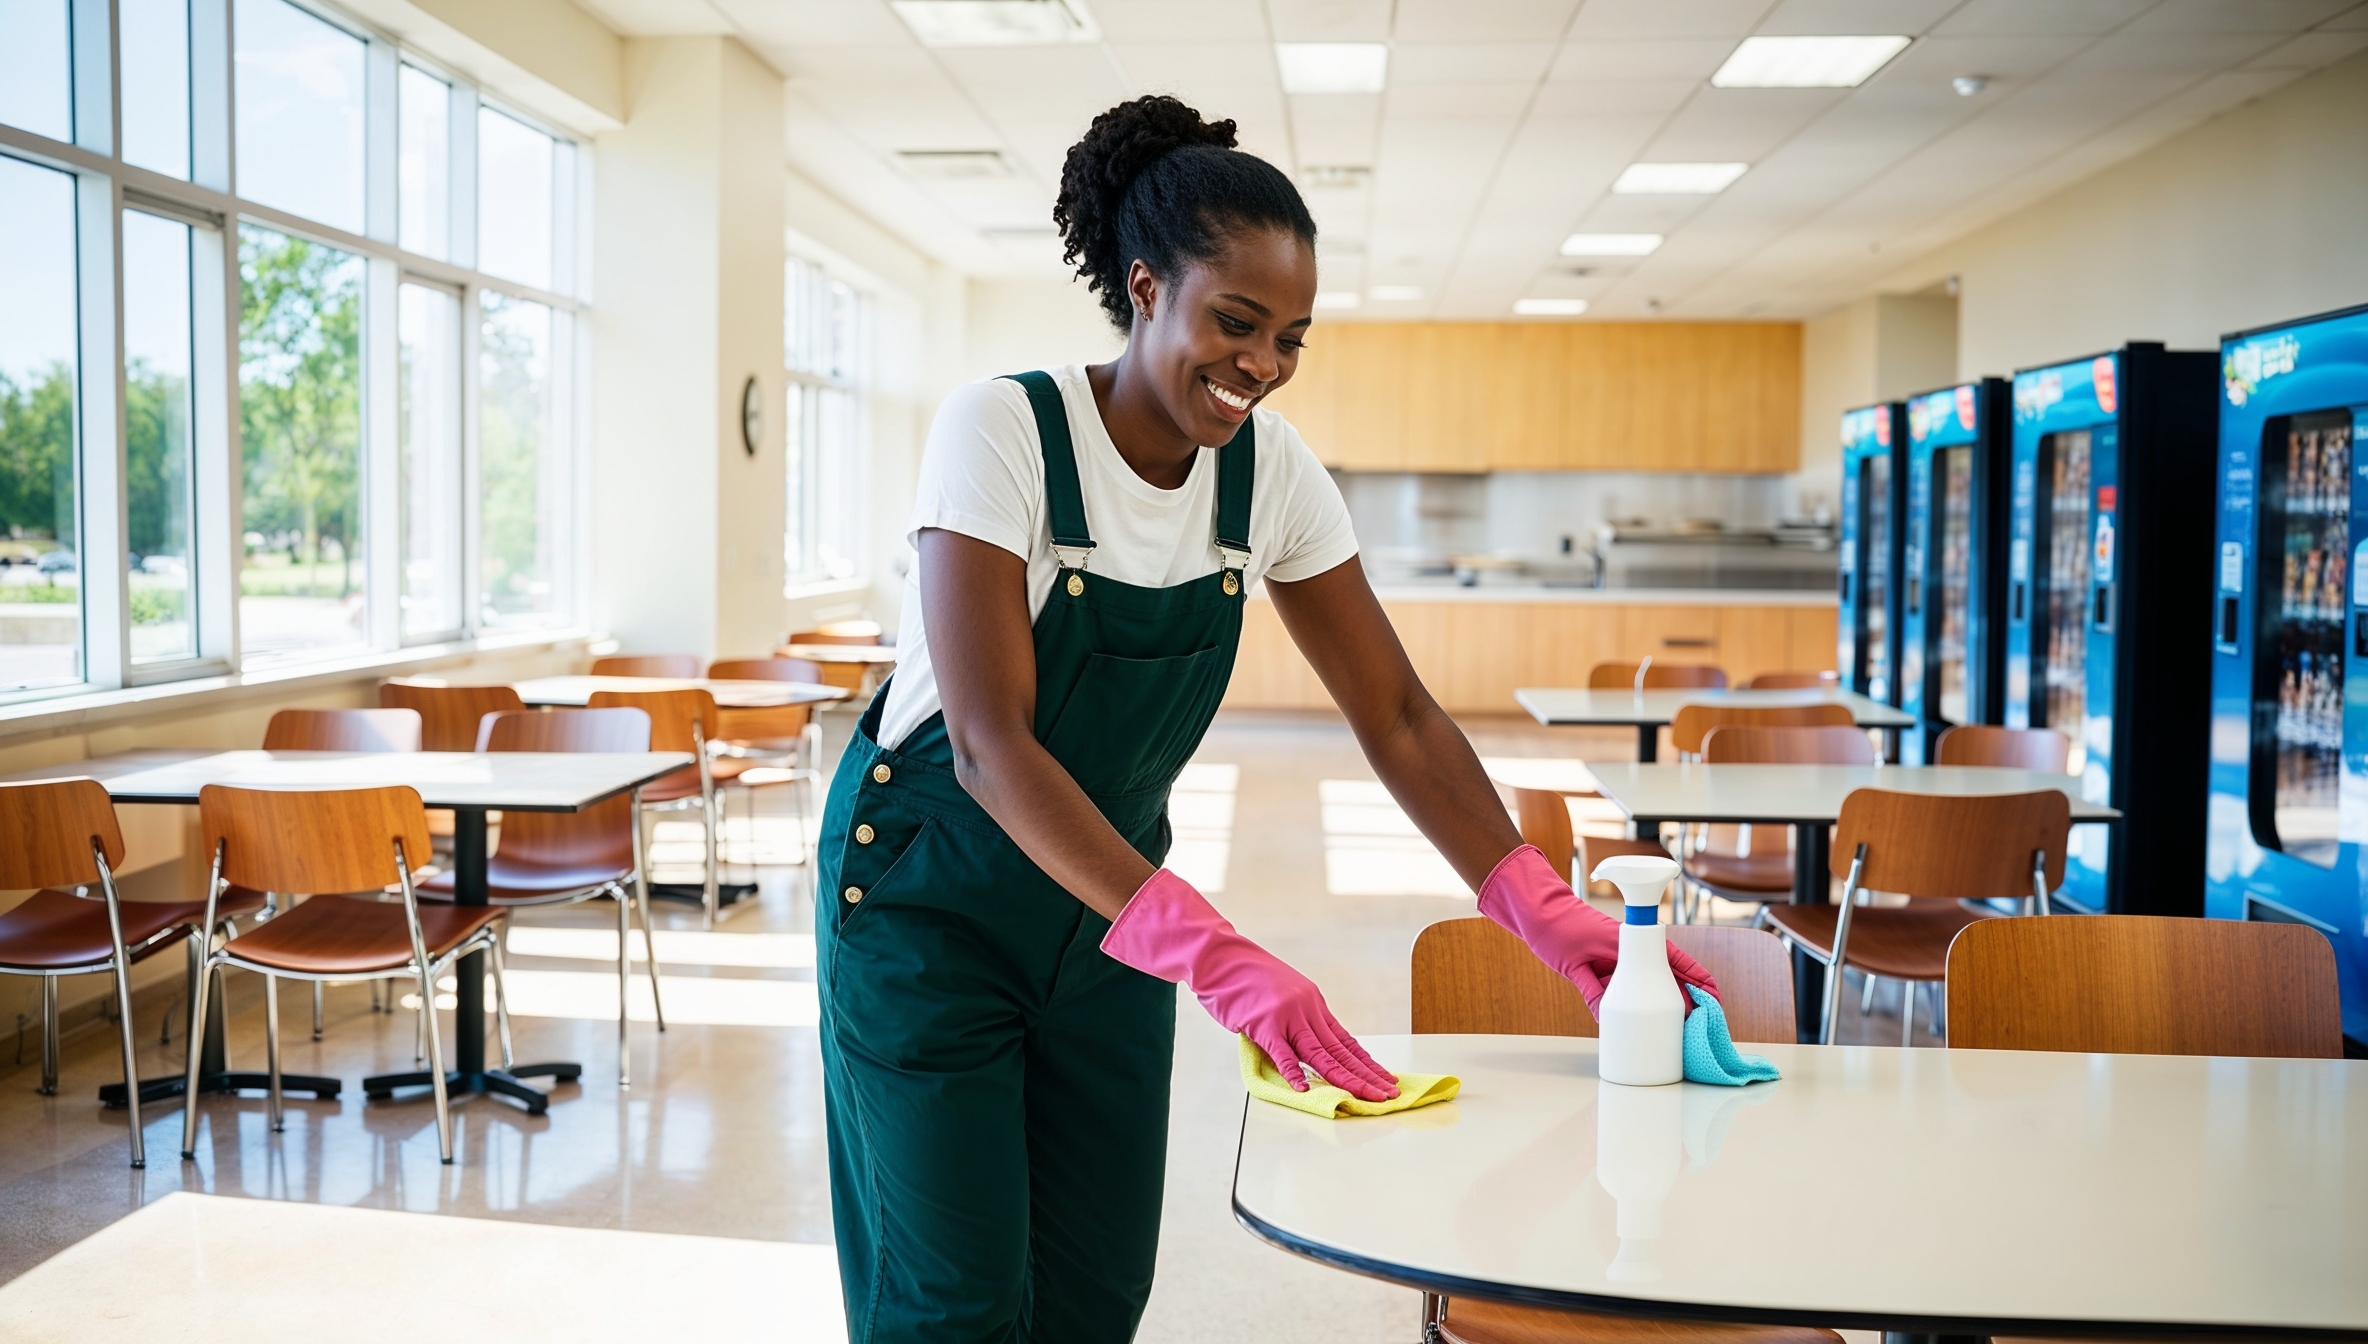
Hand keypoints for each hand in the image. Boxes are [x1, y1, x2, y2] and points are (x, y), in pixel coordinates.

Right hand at [1102, 870, 1398, 1100]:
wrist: (1219, 956)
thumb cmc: (1244, 977)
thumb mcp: (1281, 995)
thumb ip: (1295, 1020)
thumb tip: (1305, 1047)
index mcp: (1313, 1004)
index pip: (1346, 1040)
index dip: (1367, 1062)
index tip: (1385, 1079)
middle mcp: (1306, 1010)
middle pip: (1341, 1051)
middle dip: (1366, 1076)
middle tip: (1388, 1095)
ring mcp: (1286, 1016)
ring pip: (1321, 1054)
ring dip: (1344, 1079)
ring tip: (1363, 1097)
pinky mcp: (1263, 1024)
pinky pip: (1282, 1053)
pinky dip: (1294, 1072)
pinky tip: (1305, 1088)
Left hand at [1477, 846, 1718, 1015]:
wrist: (1537, 914)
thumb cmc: (1558, 929)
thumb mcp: (1573, 963)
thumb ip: (1590, 991)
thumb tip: (1606, 1019)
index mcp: (1632, 941)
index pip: (1678, 961)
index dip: (1700, 980)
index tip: (1714, 1001)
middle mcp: (1632, 950)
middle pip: (1671, 977)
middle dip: (1690, 1000)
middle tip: (1701, 1026)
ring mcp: (1622, 960)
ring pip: (1652, 984)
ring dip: (1667, 1004)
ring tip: (1681, 1030)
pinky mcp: (1609, 968)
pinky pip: (1630, 989)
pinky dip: (1640, 1005)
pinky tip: (1645, 1023)